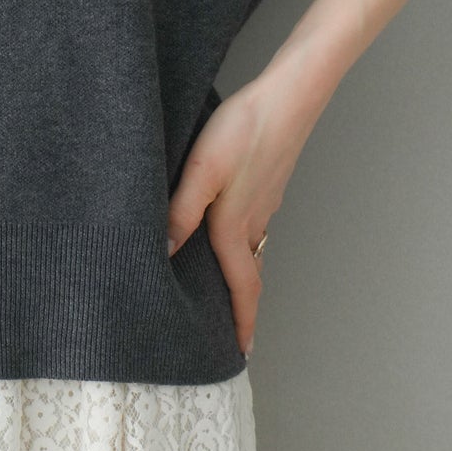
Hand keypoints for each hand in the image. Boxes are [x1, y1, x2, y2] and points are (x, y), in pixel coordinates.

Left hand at [167, 72, 316, 356]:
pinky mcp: (267, 185)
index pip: (240, 288)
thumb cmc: (243, 129)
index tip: (241, 355)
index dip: (241, 324)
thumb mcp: (201, 169)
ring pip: (251, 251)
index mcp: (233, 226)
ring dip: (241, 278)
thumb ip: (181, 211)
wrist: (288, 95)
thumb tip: (163, 254)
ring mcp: (265, 204)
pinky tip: (229, 235)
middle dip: (241, 309)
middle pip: (247, 276)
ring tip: (225, 295)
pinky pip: (254, 228)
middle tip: (233, 336)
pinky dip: (243, 247)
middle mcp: (254, 222)